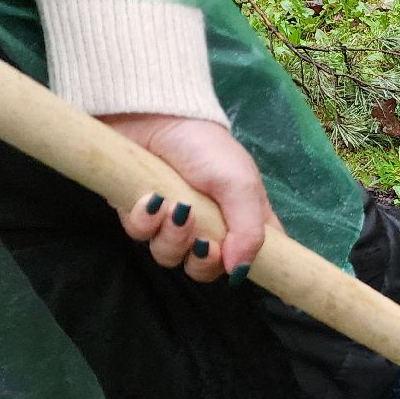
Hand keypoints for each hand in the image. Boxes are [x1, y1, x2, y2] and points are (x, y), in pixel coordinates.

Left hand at [104, 114, 282, 281]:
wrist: (153, 116)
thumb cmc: (206, 147)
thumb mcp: (240, 185)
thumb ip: (249, 232)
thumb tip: (240, 273)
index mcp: (242, 220)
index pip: (258, 257)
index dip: (257, 273)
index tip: (259, 283)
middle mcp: (209, 227)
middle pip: (208, 270)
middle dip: (202, 261)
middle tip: (202, 241)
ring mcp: (172, 223)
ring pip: (171, 258)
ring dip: (172, 238)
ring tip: (173, 207)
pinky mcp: (140, 215)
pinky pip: (141, 237)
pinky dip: (145, 221)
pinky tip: (149, 199)